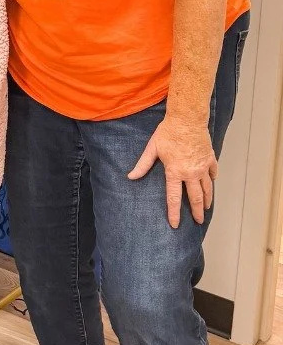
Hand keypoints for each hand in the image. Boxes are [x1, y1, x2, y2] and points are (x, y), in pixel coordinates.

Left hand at [128, 112, 217, 227]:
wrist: (187, 119)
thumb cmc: (167, 133)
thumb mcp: (152, 148)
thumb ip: (143, 165)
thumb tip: (131, 176)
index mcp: (175, 172)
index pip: (174, 198)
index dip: (174, 213)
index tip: (175, 225)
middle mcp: (191, 173)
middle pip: (195, 197)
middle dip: (197, 211)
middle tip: (199, 222)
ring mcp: (202, 167)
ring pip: (207, 188)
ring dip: (207, 199)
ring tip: (207, 208)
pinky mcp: (210, 159)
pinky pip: (213, 173)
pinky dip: (212, 180)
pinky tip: (211, 184)